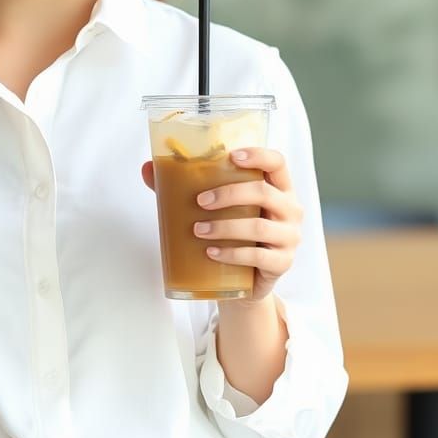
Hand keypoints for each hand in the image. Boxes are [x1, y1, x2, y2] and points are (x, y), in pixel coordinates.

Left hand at [140, 148, 302, 300]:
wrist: (244, 281)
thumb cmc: (231, 232)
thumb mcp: (214, 207)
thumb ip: (182, 186)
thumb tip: (147, 167)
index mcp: (278, 188)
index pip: (277, 163)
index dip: (259, 156)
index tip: (231, 156)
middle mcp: (289, 209)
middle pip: (264, 192)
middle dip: (229, 194)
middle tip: (199, 201)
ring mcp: (289, 237)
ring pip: (259, 227)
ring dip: (225, 227)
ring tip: (198, 230)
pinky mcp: (282, 263)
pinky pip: (258, 256)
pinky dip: (231, 254)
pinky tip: (210, 253)